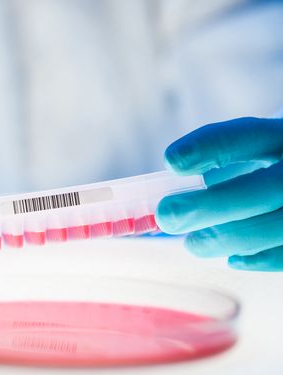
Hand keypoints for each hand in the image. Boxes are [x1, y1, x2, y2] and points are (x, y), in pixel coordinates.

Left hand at [156, 117, 282, 271]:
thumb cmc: (268, 171)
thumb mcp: (254, 153)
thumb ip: (218, 165)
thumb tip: (168, 197)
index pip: (248, 135)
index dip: (208, 146)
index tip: (171, 161)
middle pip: (263, 189)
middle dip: (209, 206)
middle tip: (167, 216)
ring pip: (274, 228)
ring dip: (224, 238)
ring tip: (193, 243)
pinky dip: (258, 259)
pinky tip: (232, 257)